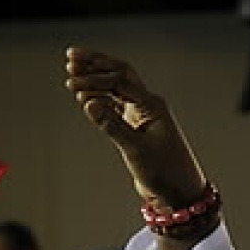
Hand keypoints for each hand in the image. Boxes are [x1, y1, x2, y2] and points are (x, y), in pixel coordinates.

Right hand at [63, 47, 206, 206]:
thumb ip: (112, 125)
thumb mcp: (137, 150)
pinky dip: (99, 98)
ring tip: (73, 70)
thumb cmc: (166, 173)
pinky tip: (84, 96)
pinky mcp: (135, 128)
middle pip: (118, 75)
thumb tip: (89, 103)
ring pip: (115, 89)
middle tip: (71, 55)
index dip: (94, 78)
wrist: (179, 194)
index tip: (71, 80)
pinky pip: (115, 106)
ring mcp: (141, 116)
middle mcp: (147, 106)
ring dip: (95, 79)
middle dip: (95, 64)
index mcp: (152, 106)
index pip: (119, 81)